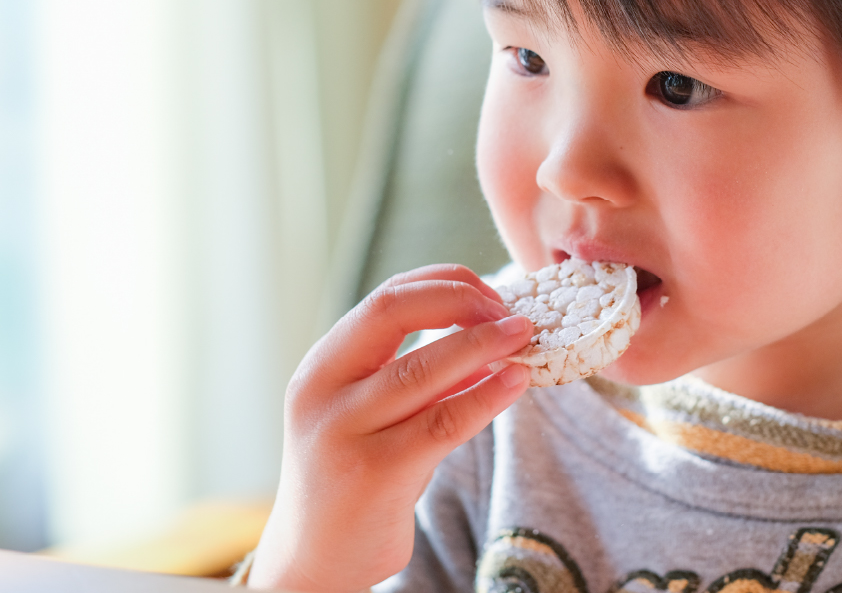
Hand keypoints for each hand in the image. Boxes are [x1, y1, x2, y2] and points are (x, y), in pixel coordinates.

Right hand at [247, 264, 532, 592]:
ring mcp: (343, 431)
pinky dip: (486, 395)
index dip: (443, 284)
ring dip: (483, 344)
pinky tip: (515, 382)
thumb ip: (416, 371)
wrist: (316, 557)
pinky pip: (443, 422)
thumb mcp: (373, 410)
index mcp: (323, 365)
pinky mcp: (375, 474)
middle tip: (512, 313)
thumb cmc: (356, 472)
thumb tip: (491, 330)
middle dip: (462, 302)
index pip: (385, 297)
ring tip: (524, 337)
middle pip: (394, 313)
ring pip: (423, 368)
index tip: (489, 292)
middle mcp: (322, 390)